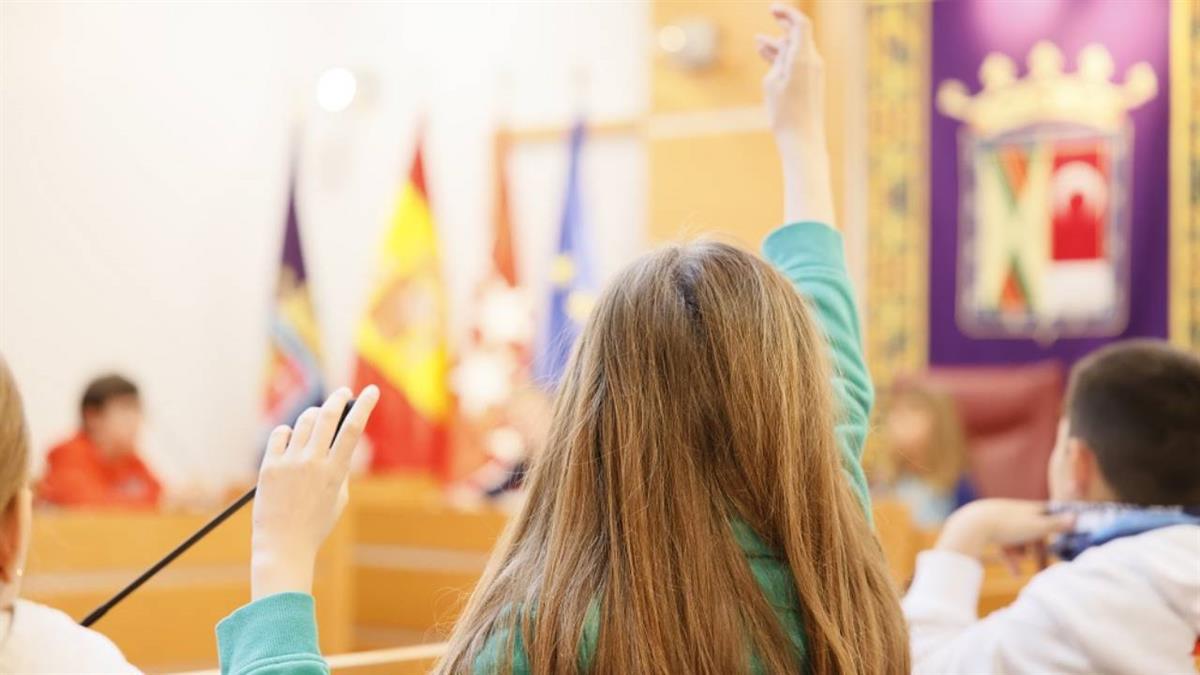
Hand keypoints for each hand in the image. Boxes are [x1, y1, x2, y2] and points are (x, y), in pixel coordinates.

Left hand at [250, 386, 379, 599]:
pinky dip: (288, 432)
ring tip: (317, 420)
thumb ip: (340, 469)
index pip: (353, 430)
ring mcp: (289, 463)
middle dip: (338, 399)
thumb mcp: (338, 498)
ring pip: (304, 421)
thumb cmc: (315, 524)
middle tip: (343, 393)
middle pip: (327, 416)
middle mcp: (313, 463)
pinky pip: (280, 434)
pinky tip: (291, 440)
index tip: (372, 391)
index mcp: (335, 472)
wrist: (283, 545)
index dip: (365, 406)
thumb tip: (339, 441)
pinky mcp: (269, 466)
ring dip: (314, 415)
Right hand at [756, 3, 833, 224]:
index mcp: (804, 58)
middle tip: (770, 14)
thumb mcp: (772, 82)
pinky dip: (783, 59)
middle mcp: (813, 62)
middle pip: (798, 35)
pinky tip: (768, 58)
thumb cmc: (786, 114)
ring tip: (758, 41)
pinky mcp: (812, 84)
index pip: (800, 24)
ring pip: (795, 51)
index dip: (787, 13)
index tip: (771, 9)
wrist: (803, 141)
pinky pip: (797, 63)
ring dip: (777, 45)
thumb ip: (776, 59)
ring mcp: (814, 73)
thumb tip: (779, 48)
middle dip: (781, 27)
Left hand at [935, 499, 1074, 562]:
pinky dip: (1010, 558)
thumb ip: (1056, 524)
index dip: (1058, 527)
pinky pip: (1004, 545)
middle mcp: (1016, 512)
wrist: (972, 526)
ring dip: (1023, 556)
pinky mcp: (988, 530)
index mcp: (1030, 509)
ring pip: (1018, 541)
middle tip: (1045, 568)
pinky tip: (1015, 572)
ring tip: (1021, 569)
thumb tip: (1077, 517)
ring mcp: (1001, 520)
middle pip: (1034, 533)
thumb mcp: (1036, 527)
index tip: (1067, 536)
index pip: (1050, 516)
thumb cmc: (1008, 525)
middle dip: (1039, 551)